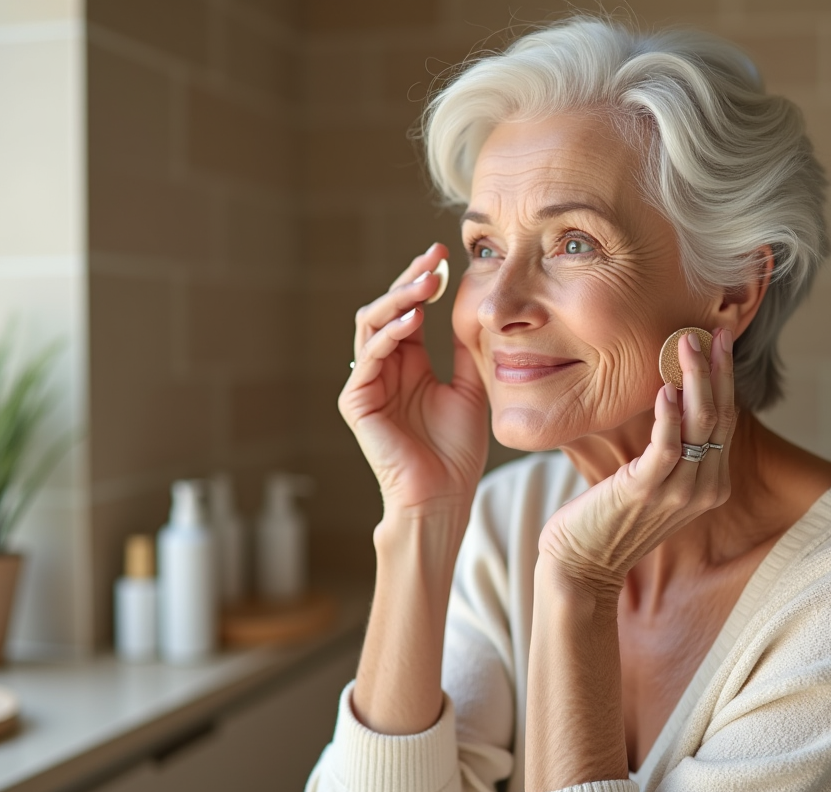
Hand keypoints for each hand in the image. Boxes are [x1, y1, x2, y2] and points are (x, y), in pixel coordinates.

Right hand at [338, 243, 488, 525]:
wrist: (443, 497)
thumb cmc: (458, 451)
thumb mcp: (471, 387)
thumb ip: (464, 350)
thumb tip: (473, 307)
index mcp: (408, 363)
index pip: (409, 309)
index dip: (423, 281)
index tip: (446, 256)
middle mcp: (384, 368)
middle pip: (386, 308)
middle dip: (409, 280)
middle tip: (433, 259)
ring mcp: (367, 383)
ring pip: (371, 324)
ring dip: (398, 299)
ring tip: (425, 283)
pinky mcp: (357, 402)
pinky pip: (368, 357)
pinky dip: (389, 335)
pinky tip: (414, 321)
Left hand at [537, 329, 736, 591]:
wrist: (582, 564)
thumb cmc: (607, 517)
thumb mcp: (647, 480)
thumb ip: (665, 448)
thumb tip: (665, 395)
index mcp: (710, 484)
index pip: (725, 420)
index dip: (724, 378)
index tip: (719, 340)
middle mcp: (704, 489)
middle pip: (720, 416)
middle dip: (717, 369)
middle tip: (711, 331)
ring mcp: (678, 493)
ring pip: (699, 424)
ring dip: (694, 379)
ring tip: (687, 344)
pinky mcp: (646, 492)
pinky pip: (666, 447)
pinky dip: (667, 416)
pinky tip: (664, 388)